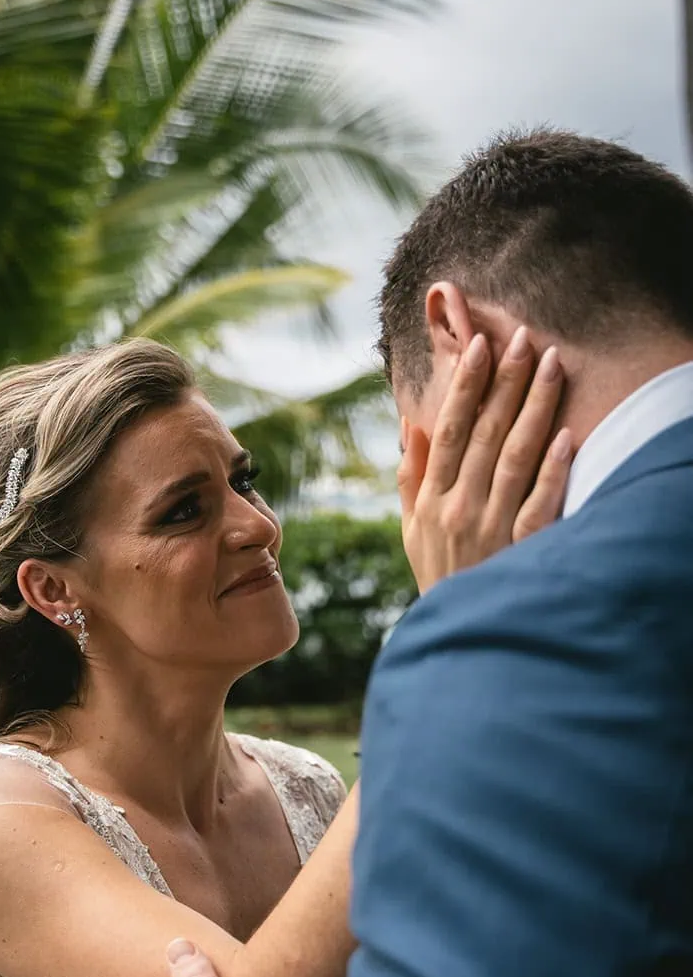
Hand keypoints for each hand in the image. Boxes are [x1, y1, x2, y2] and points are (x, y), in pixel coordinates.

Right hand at [399, 326, 573, 594]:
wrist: (461, 638)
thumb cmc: (439, 578)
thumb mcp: (411, 531)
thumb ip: (410, 477)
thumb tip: (412, 424)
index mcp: (431, 500)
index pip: (449, 430)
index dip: (467, 385)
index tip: (482, 346)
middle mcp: (459, 508)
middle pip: (485, 432)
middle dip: (507, 382)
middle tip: (527, 339)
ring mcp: (491, 528)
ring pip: (515, 456)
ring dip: (535, 407)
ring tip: (553, 366)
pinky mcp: (521, 550)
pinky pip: (539, 503)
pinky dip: (553, 469)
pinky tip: (567, 435)